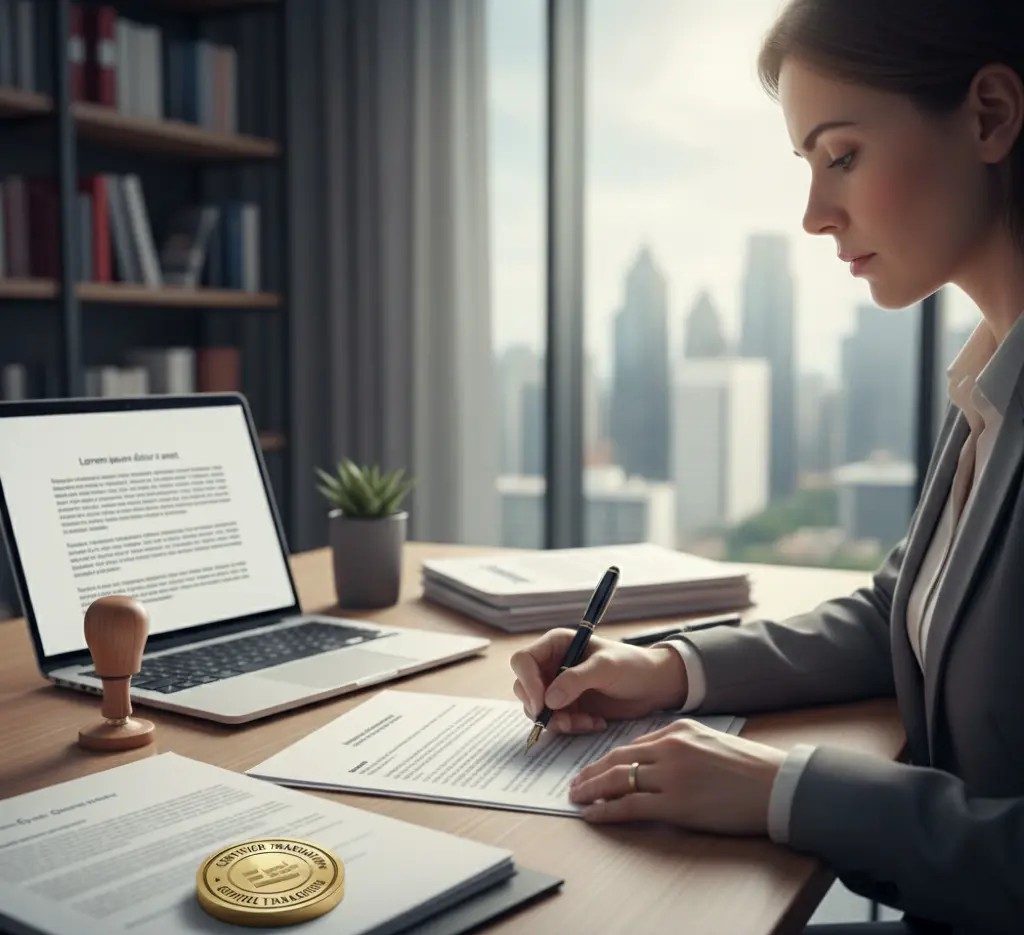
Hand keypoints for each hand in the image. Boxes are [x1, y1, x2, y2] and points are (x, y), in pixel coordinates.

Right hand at [509, 629, 687, 732]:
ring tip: (588, 721)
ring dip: (559, 721)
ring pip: (537, 709)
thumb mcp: (606, 668)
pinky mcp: (567, 706)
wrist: (653, 686)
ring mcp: (557, 687)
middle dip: (542, 708)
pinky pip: (555, 722)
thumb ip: (576, 680)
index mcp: (556, 644)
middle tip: (566, 720)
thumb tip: (548, 700)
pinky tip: (595, 723)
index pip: (523, 661)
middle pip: (524, 688)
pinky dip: (572, 726)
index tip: (542, 704)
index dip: (527, 682)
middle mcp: (551, 664)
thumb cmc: (633, 666)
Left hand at [568, 719, 785, 834]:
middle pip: (617, 759)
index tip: (591, 768)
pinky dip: (607, 811)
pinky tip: (593, 815)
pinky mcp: (676, 804)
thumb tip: (651, 757)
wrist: (776, 785)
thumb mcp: (710, 739)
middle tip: (574, 784)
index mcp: (677, 730)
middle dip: (590, 773)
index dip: (605, 759)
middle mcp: (669, 748)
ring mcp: (671, 776)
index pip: (630, 745)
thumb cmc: (749, 767)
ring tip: (577, 799)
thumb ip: (679, 744)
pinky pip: (630, 806)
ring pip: (618, 781)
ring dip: (592, 791)